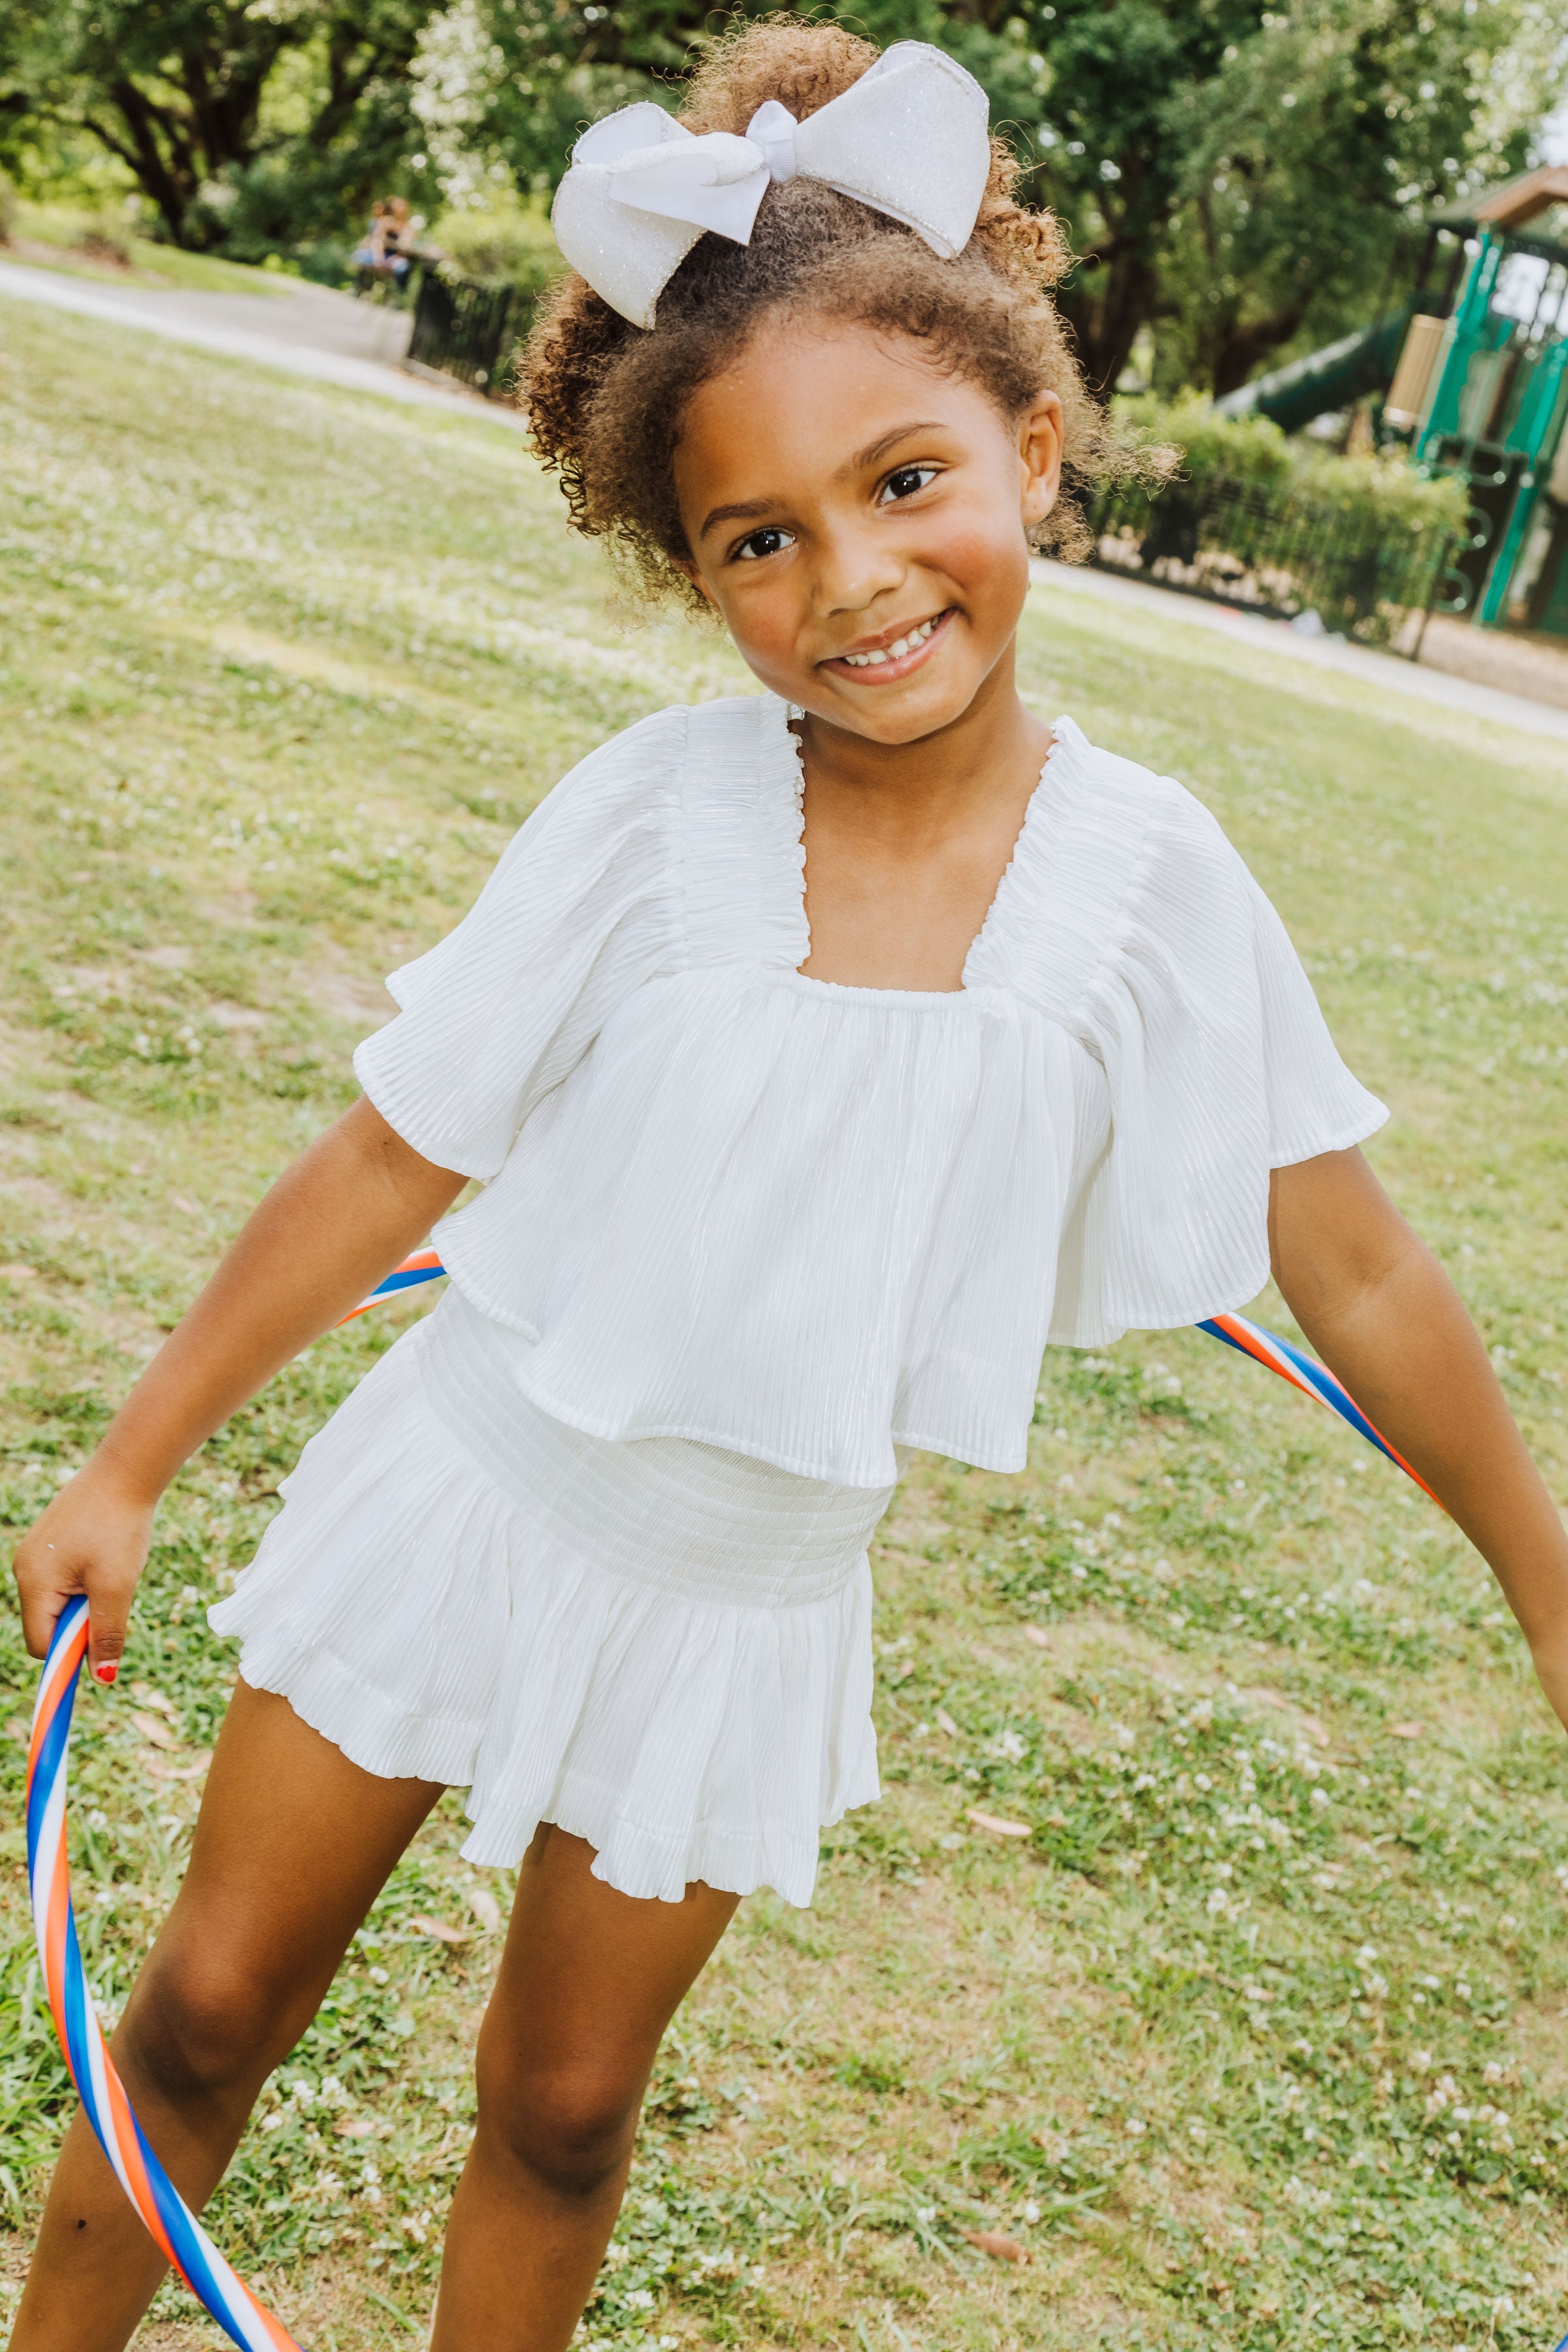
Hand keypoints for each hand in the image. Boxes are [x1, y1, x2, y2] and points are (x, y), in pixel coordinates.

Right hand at [11, 1455, 155, 1681]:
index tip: (102, 1653)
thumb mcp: (117, 1587)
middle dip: (83, 1622)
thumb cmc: (119, 1528)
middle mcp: (25, 1569)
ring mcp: (36, 1553)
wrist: (126, 1471)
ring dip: (90, 1599)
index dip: (70, 1656)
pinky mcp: (51, 1541)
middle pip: (50, 1624)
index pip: (41, 1644)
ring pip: (62, 1601)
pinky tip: (109, 1553)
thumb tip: (101, 1678)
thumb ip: (106, 1633)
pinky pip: (67, 1578)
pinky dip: (90, 1578)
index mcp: (33, 1583)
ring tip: (113, 1569)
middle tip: (114, 1596)